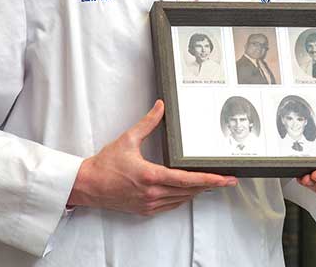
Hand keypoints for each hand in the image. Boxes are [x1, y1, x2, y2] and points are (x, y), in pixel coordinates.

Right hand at [67, 100, 236, 215]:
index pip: (187, 180)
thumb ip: (148, 122)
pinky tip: (188, 192)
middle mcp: (152, 193)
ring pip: (181, 200)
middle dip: (210, 186)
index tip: (224, 179)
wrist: (88, 185)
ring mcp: (149, 204)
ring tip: (211, 184)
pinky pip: (170, 206)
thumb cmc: (105, 165)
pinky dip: (182, 198)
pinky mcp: (144, 209)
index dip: (209, 180)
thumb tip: (160, 106)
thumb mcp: (128, 139)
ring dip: (197, 192)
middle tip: (227, 180)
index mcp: (151, 176)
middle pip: (189, 191)